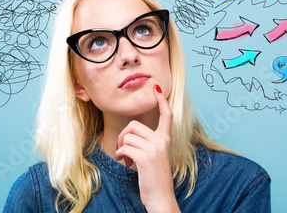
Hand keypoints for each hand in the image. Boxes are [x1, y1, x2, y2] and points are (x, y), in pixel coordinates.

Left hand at [114, 85, 179, 211]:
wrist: (161, 197)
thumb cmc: (155, 178)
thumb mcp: (156, 157)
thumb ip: (149, 143)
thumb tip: (130, 134)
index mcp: (166, 140)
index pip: (166, 115)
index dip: (161, 101)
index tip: (157, 89)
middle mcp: (162, 141)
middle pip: (134, 125)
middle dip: (123, 136)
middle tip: (123, 149)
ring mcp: (155, 148)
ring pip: (128, 136)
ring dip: (121, 147)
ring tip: (126, 159)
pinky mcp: (145, 157)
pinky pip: (124, 147)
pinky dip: (120, 154)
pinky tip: (124, 161)